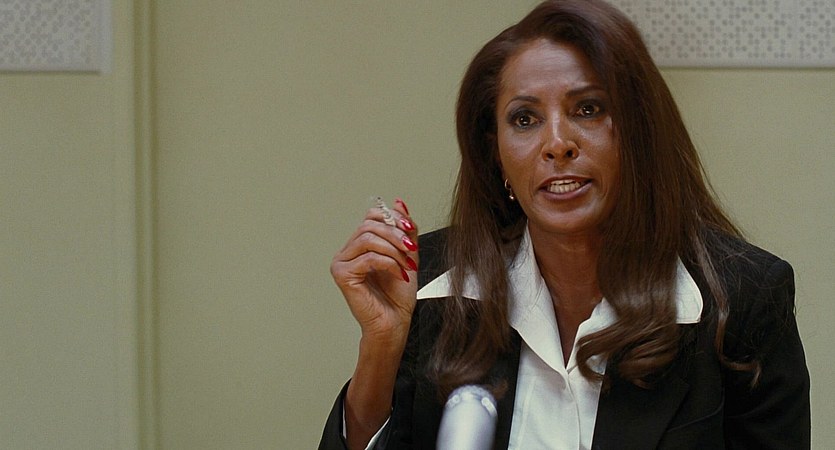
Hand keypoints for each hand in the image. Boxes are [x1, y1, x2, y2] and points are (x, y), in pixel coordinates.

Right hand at [331, 198, 418, 343]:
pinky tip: (400, 274)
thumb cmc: (398, 296)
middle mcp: (346, 252)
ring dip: (394, 250)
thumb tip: (398, 202)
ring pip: (368, 239)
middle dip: (396, 234)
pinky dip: (389, 264)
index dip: (393, 218)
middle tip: (412, 249)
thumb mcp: (407, 255)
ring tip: (407, 264)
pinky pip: (368, 258)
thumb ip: (404, 230)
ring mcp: (341, 263)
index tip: (411, 229)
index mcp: (359, 245)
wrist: (394, 323)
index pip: (371, 217)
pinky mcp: (342, 275)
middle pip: (369, 225)